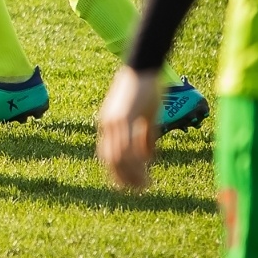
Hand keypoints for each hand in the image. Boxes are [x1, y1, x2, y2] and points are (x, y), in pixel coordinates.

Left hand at [97, 66, 160, 191]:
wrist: (142, 67)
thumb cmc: (145, 90)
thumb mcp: (145, 117)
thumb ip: (145, 137)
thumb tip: (148, 158)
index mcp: (108, 124)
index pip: (108, 155)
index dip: (118, 172)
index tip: (130, 185)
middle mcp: (107, 124)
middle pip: (111, 159)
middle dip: (124, 177)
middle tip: (139, 190)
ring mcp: (115, 120)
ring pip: (120, 155)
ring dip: (133, 172)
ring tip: (145, 184)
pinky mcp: (125, 116)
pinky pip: (130, 143)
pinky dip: (138, 158)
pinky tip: (149, 167)